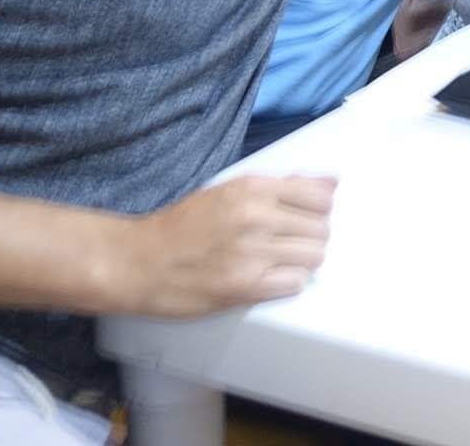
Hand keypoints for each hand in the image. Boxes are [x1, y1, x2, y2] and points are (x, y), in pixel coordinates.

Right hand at [105, 174, 336, 317]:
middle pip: (321, 228)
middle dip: (312, 236)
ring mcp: (251, 253)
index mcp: (253, 188)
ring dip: (303, 260)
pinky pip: (295, 283)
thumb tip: (331, 182)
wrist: (138, 262)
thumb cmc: (181, 227)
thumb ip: (282, 186)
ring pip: (314, 256)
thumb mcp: (229, 190)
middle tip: (290, 242)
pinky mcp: (245, 287)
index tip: (308, 216)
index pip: (320, 196)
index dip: (319, 209)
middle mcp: (256, 217)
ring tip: (280, 260)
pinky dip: (288, 282)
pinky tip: (270, 277)